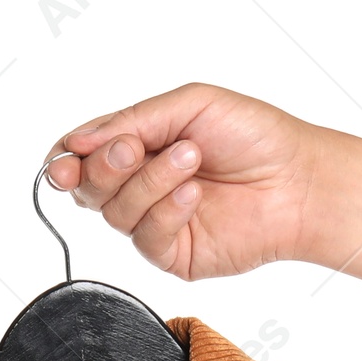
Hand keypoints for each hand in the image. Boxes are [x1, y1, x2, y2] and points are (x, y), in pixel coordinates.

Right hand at [45, 83, 346, 280]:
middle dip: (105, 166)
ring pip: (116, 212)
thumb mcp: (188, 105)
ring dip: (149, 180)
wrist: (297, 180)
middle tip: (134, 148)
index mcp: (140, 146)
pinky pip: (147, 238)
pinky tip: (195, 193)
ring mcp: (157, 223)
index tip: (64, 159)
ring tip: (189, 158)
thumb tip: (78, 141)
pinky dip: (167, 209)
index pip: (84, 156)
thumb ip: (131, 120)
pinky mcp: (174, 255)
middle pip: (89, 188)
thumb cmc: (254, 136)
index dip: (66, 159)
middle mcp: (142, 186)